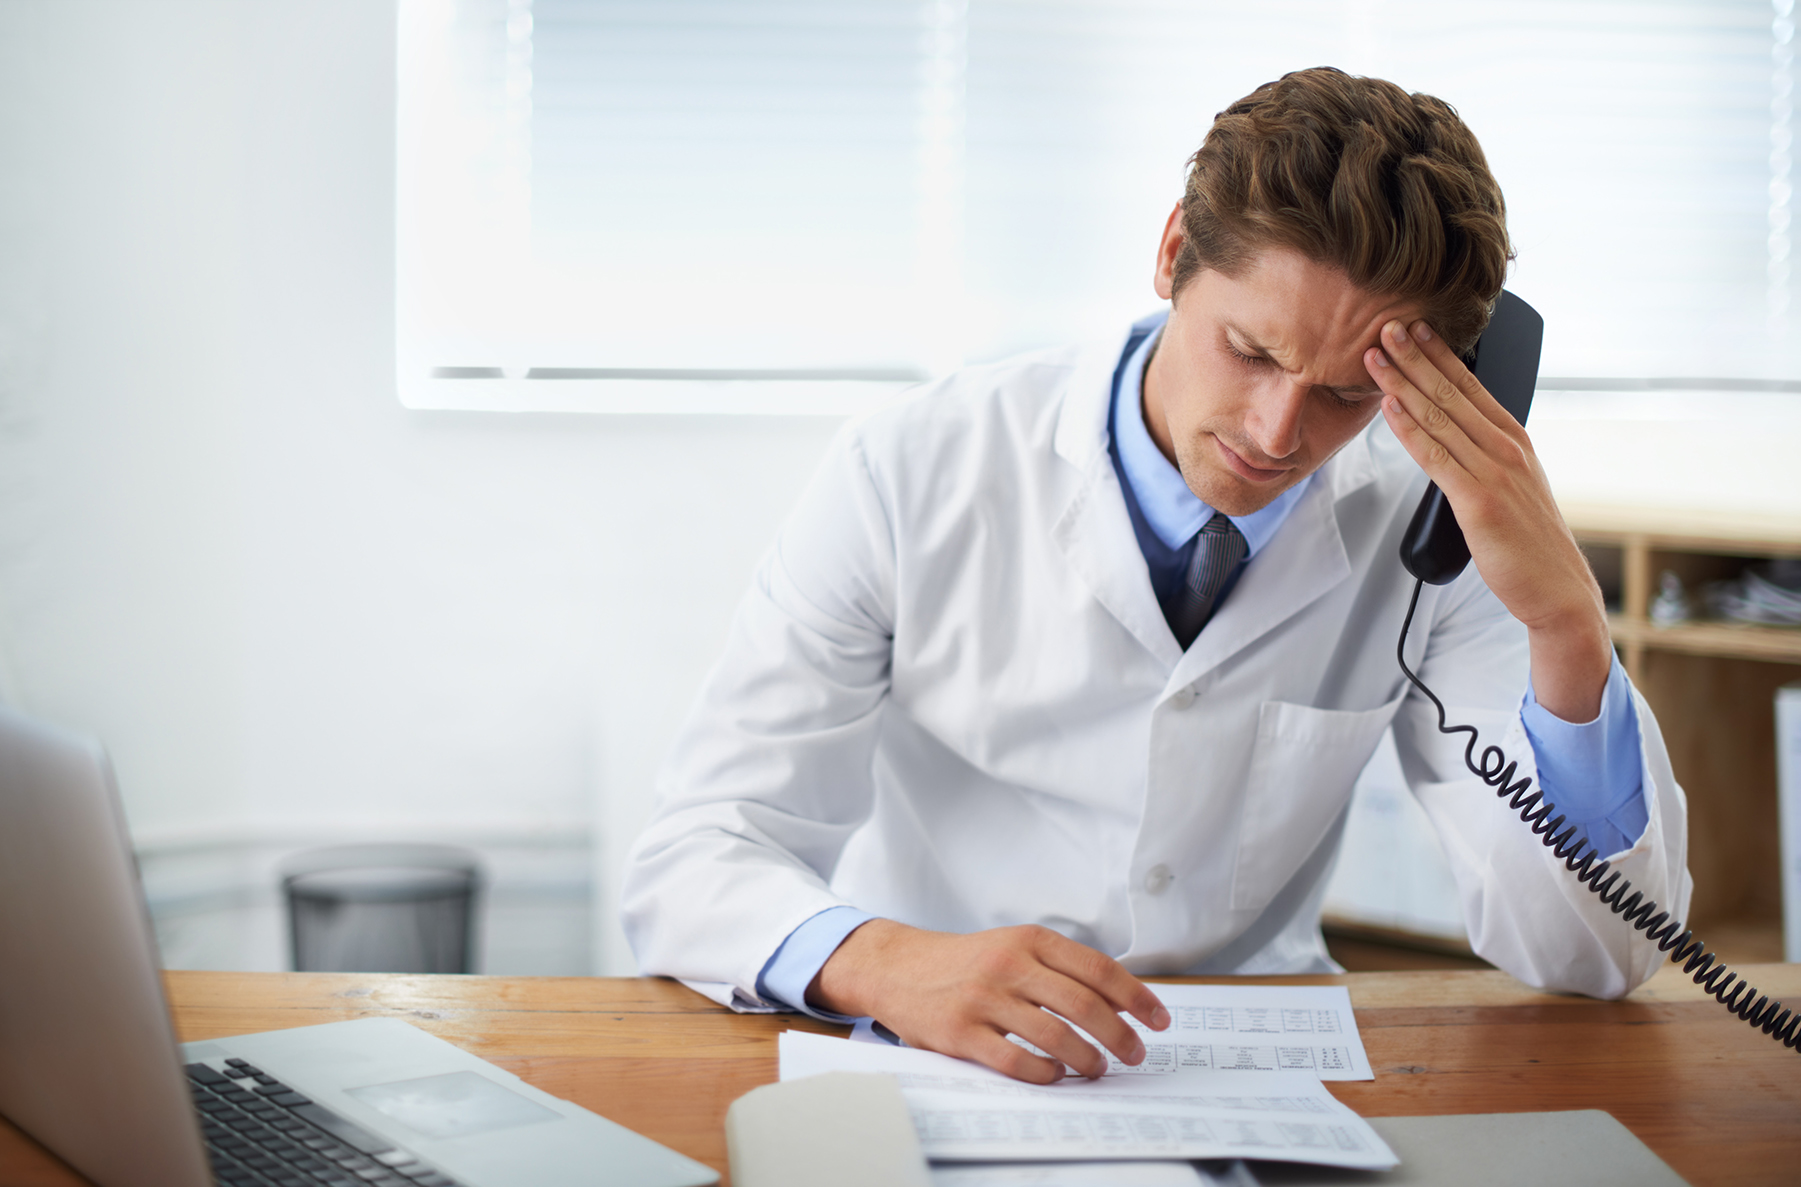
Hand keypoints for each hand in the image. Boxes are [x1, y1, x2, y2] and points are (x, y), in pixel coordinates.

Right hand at [808, 919, 1170, 1083]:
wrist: (898, 967)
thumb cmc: (967, 961)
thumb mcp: (1015, 946)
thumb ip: (1062, 967)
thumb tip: (1123, 1000)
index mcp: (1030, 940)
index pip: (1098, 969)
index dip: (1136, 998)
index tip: (1158, 1019)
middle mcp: (1008, 965)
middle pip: (1084, 1005)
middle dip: (1120, 1036)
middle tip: (1134, 1054)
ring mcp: (983, 999)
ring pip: (1055, 1037)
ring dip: (1087, 1059)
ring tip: (1097, 1068)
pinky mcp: (960, 1033)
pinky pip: (1017, 1062)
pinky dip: (1046, 1075)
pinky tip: (1055, 1076)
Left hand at [1368, 319, 1611, 721]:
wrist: (1558, 591)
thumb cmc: (1530, 544)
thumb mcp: (1512, 488)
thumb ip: (1485, 459)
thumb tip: (1453, 441)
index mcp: (1515, 440)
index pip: (1472, 386)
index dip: (1440, 354)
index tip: (1415, 328)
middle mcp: (1507, 447)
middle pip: (1452, 392)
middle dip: (1416, 356)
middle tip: (1387, 324)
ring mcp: (1494, 472)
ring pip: (1440, 416)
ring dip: (1404, 382)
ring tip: (1377, 354)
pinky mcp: (1478, 501)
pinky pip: (1436, 457)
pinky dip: (1410, 429)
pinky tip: (1390, 408)